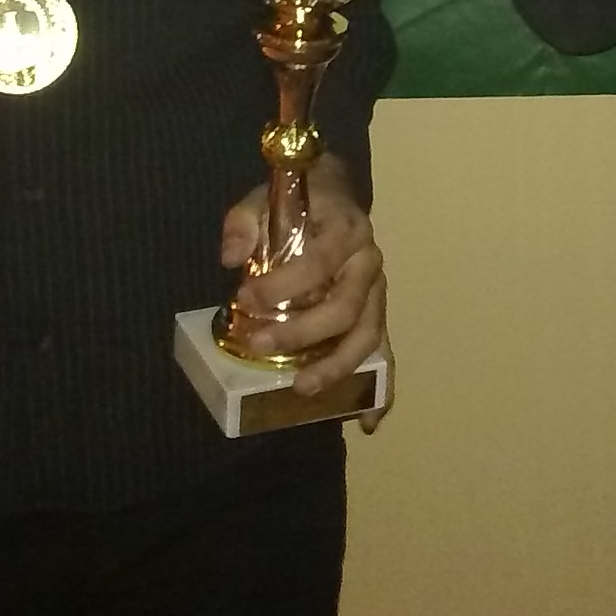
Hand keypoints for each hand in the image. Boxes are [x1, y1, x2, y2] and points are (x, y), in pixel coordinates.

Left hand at [218, 155, 389, 429]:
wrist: (334, 193)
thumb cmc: (299, 201)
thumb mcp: (264, 198)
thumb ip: (244, 222)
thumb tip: (230, 258)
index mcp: (345, 230)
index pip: (318, 262)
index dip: (282, 285)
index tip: (244, 299)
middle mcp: (368, 262)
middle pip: (346, 307)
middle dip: (302, 333)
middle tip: (259, 347)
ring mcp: (377, 291)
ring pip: (368, 336)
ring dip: (337, 366)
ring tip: (303, 388)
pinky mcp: (377, 314)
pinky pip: (385, 354)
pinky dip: (381, 389)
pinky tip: (368, 421)